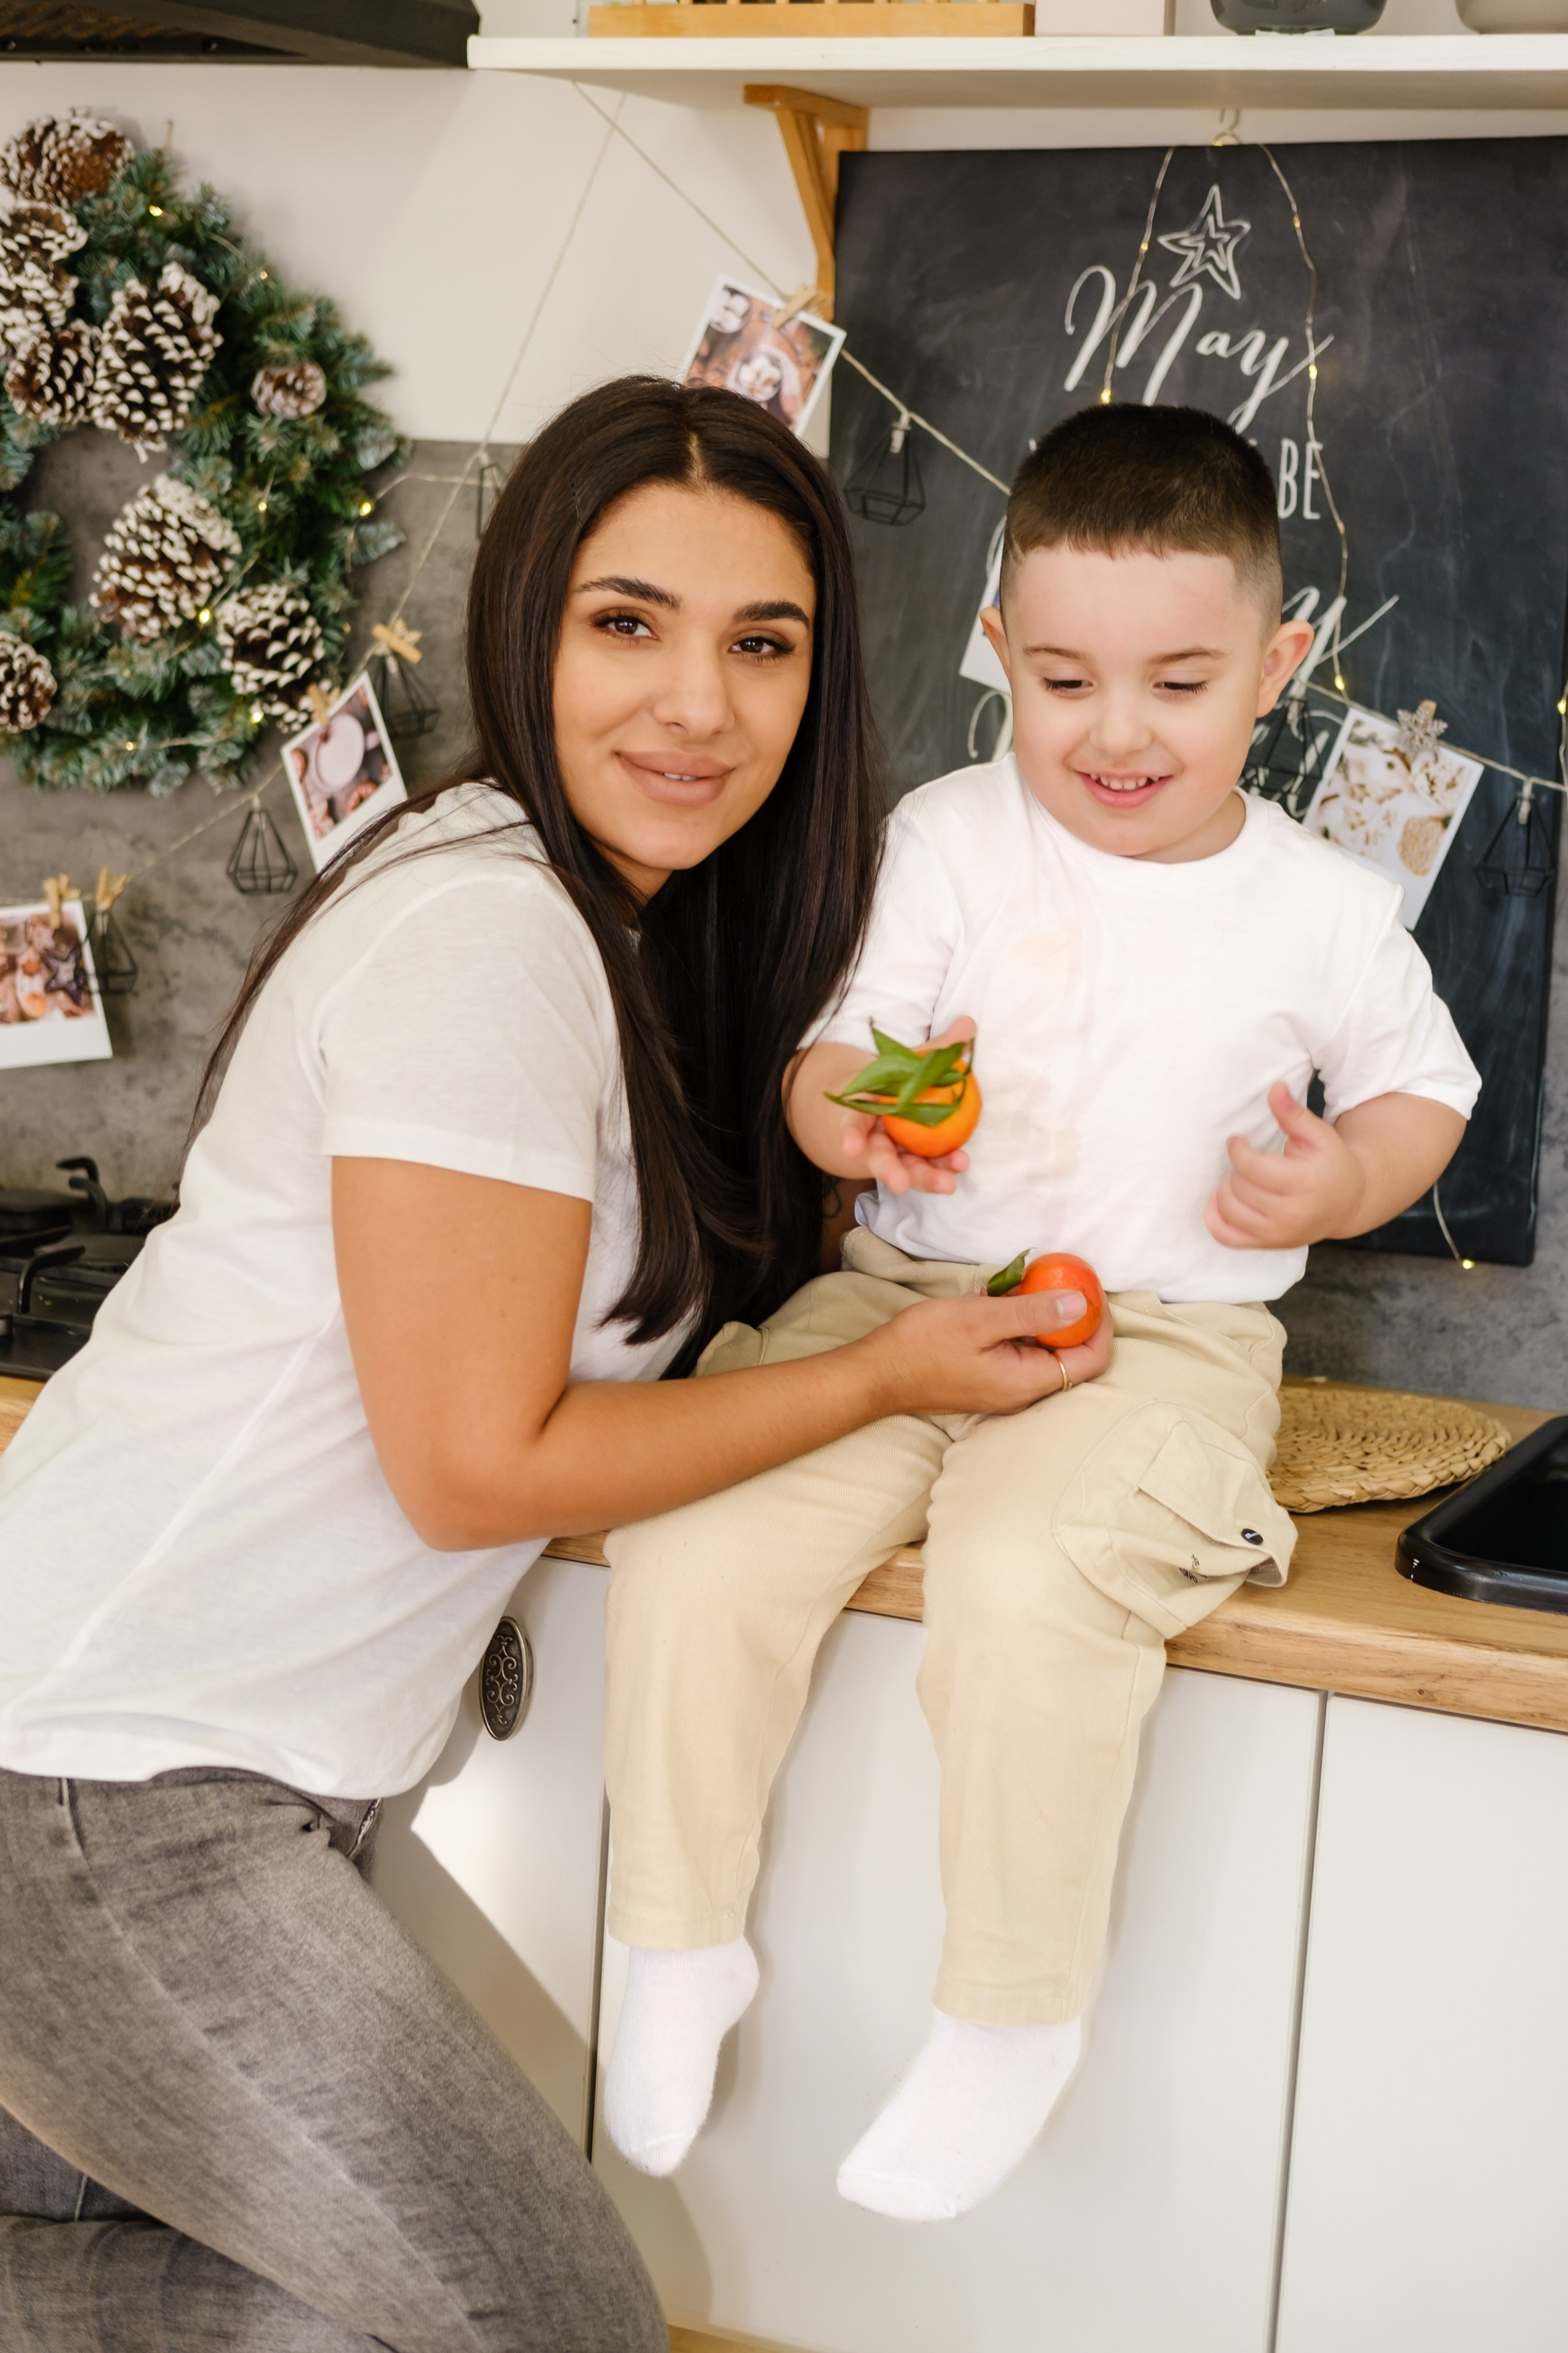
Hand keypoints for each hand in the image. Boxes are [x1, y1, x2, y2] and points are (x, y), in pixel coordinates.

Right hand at [833, 1017, 976, 1196]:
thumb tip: (968, 1023)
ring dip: (924, 1178)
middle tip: (899, 1183)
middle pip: (878, 1156)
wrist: (872, 1106)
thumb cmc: (888, 1084)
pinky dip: (936, 1171)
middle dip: (889, 1170)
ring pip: (902, 1169)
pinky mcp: (907, 1164)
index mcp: (860, 1111)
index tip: (851, 1147)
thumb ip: (935, 1049)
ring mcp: (890, 1155)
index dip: (850, 1135)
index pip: (852, 1123)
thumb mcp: (904, 1066)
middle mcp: (871, 1138)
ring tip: (947, 1184)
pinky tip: (955, 1169)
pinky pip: (921, 1168)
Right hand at [866, 1282, 1114, 1418]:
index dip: (1099, 1324)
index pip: (1090, 1360)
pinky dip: (1018, 1326)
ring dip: (1041, 1317)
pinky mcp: (989, 1381)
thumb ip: (1033, 1313)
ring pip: (1042, 1352)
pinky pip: (1018, 1353)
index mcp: (1026, 1381)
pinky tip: (998, 1300)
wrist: (878, 1374)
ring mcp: (1005, 1389)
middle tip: (1061, 1279)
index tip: (1091, 1289)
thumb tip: (1081, 1304)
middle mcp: (1022, 1392)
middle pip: (1070, 1356)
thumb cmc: (923, 1346)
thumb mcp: (981, 1319)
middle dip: (1071, 1315)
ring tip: (1025, 1284)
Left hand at [1206, 1080, 1365, 1251]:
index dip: (1237, 1150)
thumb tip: (1275, 1087)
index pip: (1252, 1168)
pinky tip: (1222, 1199)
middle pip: (1238, 1188)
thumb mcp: (1319, 1135)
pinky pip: (1226, 1237)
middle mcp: (1290, 1215)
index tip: (1236, 1140)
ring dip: (1225, 1189)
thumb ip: (1293, 1113)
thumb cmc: (1331, 1164)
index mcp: (1304, 1184)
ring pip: (1228, 1210)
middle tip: (1246, 1160)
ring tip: (1239, 1178)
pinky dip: (1214, 1218)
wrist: (1348, 1203)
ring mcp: (1277, 1234)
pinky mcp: (1267, 1245)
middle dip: (1236, 1169)